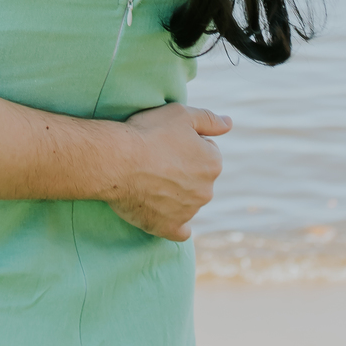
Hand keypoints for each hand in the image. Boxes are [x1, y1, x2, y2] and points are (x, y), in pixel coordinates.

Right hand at [105, 104, 230, 241]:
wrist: (117, 160)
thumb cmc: (148, 133)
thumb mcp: (181, 114)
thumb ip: (208, 119)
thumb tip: (229, 123)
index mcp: (213, 163)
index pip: (206, 152)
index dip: (186, 145)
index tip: (168, 143)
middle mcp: (207, 190)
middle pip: (198, 179)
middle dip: (183, 171)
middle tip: (156, 160)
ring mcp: (189, 211)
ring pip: (188, 202)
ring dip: (175, 193)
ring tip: (148, 179)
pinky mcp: (169, 227)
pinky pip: (180, 231)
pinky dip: (174, 224)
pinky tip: (164, 215)